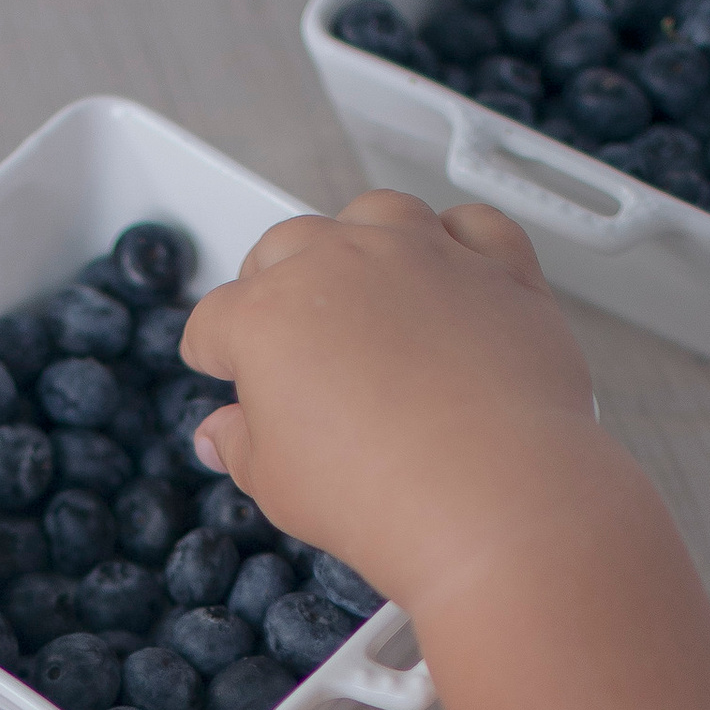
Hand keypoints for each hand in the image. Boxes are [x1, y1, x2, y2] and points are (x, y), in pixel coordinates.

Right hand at [181, 191, 600, 615]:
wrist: (491, 496)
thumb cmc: (377, 494)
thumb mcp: (278, 484)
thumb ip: (241, 446)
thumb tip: (222, 434)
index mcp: (267, 316)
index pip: (216, 319)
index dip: (213, 349)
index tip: (222, 367)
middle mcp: (341, 263)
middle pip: (287, 245)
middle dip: (274, 282)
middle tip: (288, 334)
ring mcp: (423, 256)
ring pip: (376, 214)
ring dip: (360, 239)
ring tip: (364, 283)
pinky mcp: (496, 269)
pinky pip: (474, 226)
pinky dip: (459, 240)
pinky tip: (452, 269)